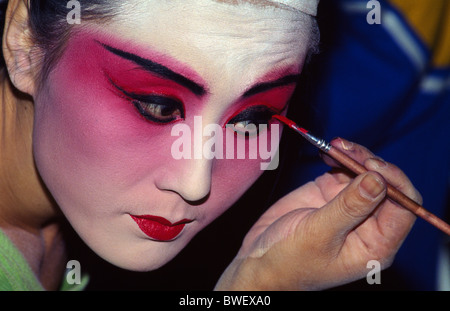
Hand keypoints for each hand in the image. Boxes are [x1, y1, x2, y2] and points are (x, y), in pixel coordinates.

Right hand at [215, 138, 420, 289]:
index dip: (394, 183)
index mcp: (375, 244)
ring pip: (365, 172)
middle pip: (385, 184)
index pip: (403, 208)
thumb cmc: (289, 261)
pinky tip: (327, 151)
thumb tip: (378, 180)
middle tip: (346, 150)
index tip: (372, 166)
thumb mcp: (318, 235)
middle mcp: (368, 224)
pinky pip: (343, 168)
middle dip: (369, 163)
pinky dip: (337, 156)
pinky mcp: (331, 192)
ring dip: (353, 155)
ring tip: (335, 145)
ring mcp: (349, 205)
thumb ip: (348, 208)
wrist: (259, 259)